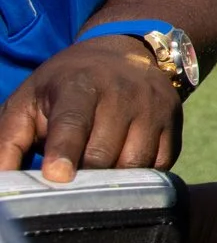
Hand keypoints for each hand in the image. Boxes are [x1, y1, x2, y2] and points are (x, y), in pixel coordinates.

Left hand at [0, 42, 176, 181]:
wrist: (123, 54)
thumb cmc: (64, 87)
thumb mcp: (27, 102)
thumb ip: (7, 140)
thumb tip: (2, 179)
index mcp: (79, 83)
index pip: (73, 120)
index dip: (65, 150)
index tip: (57, 177)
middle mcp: (123, 91)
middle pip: (104, 151)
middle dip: (84, 177)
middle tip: (69, 188)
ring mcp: (154, 106)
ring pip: (135, 163)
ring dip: (113, 181)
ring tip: (94, 179)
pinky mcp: (174, 122)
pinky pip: (160, 164)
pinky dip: (140, 177)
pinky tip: (121, 169)